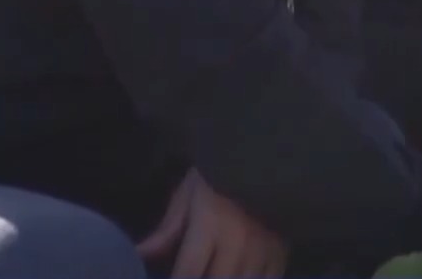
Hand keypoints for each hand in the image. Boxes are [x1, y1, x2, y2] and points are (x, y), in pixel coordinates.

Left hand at [137, 168, 288, 277]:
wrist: (268, 153)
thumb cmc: (221, 172)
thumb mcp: (190, 194)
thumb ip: (168, 230)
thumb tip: (139, 254)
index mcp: (210, 225)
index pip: (188, 272)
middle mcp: (238, 243)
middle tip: (192, 274)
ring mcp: (263, 252)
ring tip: (213, 273)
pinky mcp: (282, 254)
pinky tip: (239, 276)